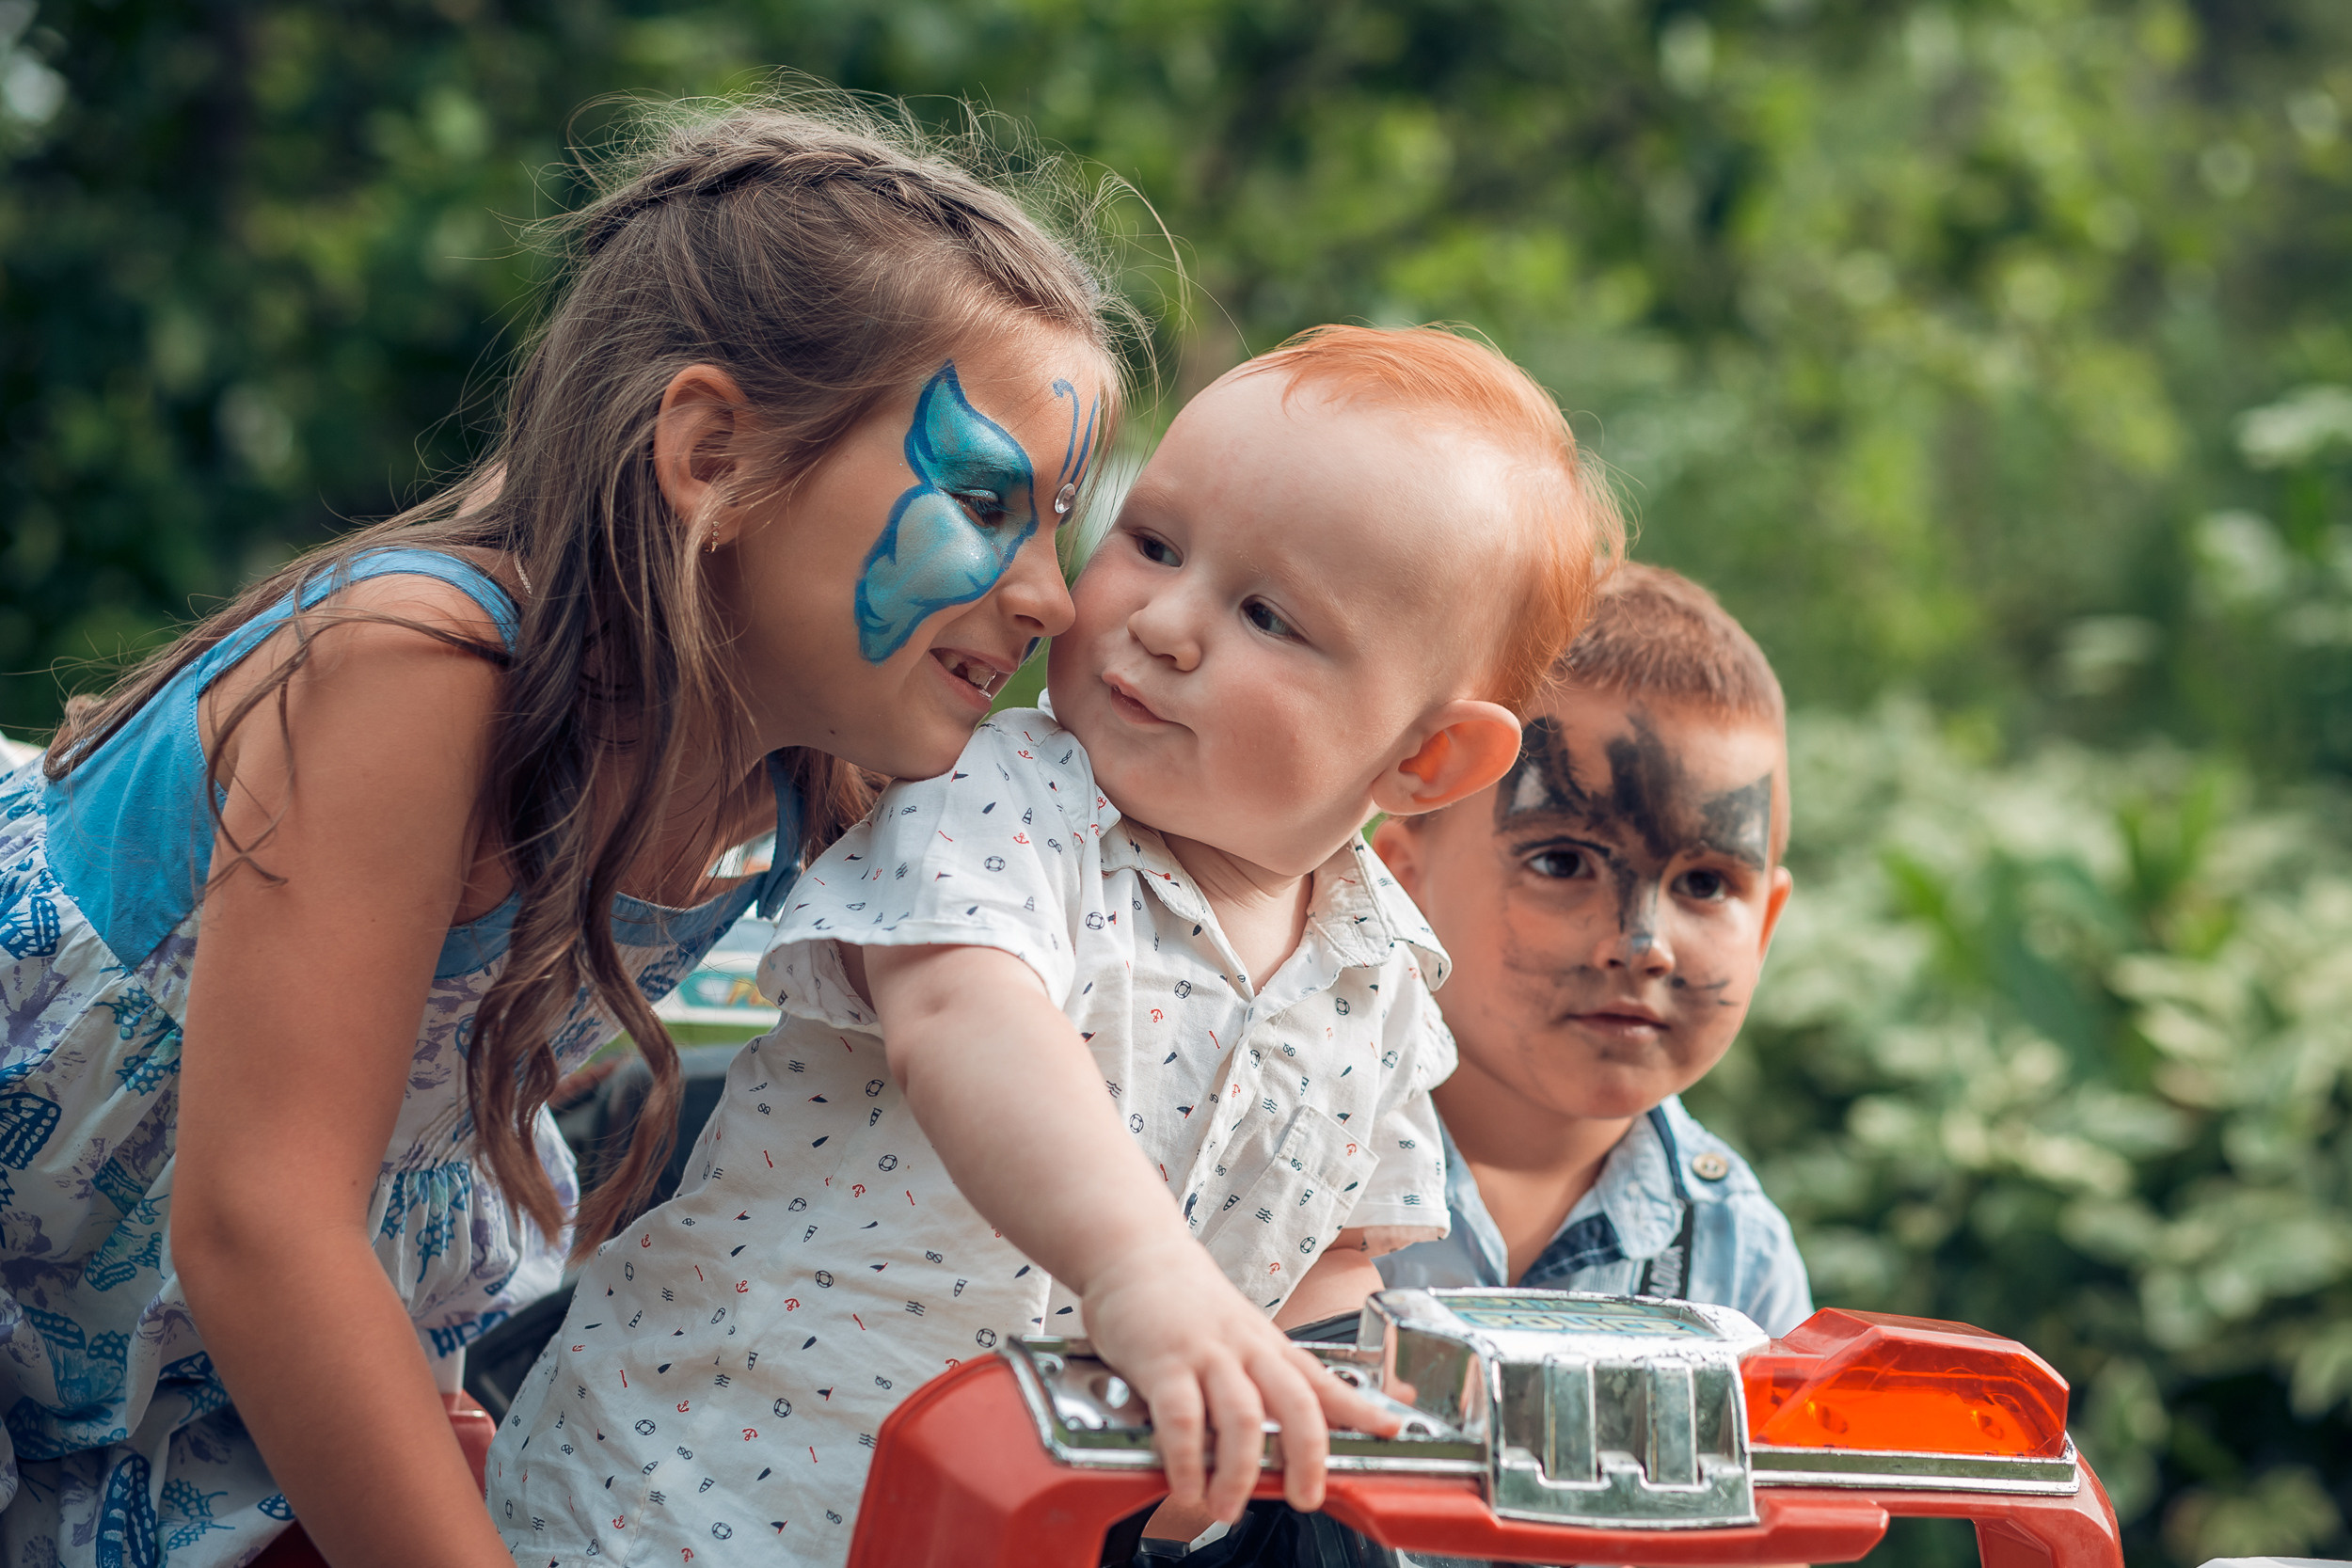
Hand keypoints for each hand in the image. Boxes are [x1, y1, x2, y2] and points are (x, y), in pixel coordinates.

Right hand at [1080, 1238, 1398, 1523]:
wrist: (1133, 1251)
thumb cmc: (1184, 1299)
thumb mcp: (1237, 1331)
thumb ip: (1260, 1375)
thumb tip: (1285, 1423)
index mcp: (1267, 1345)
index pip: (1322, 1380)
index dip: (1361, 1407)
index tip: (1392, 1430)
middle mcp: (1245, 1348)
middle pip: (1295, 1401)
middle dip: (1308, 1455)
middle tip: (1307, 1498)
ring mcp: (1206, 1353)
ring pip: (1243, 1415)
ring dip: (1241, 1470)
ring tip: (1228, 1507)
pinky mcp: (1162, 1361)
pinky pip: (1181, 1416)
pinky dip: (1187, 1458)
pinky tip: (1186, 1484)